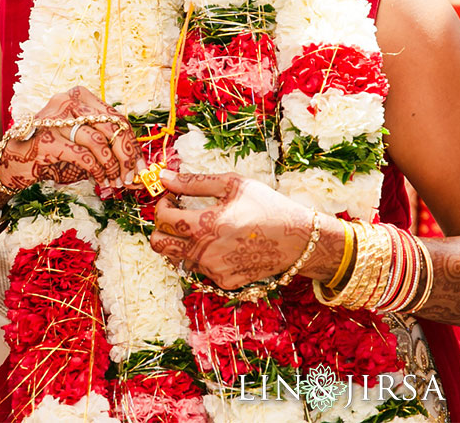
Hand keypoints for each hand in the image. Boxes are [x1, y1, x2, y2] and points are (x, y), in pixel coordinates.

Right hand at [0, 87, 139, 195]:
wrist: (12, 162)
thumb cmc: (50, 154)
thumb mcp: (80, 143)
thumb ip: (105, 146)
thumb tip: (136, 165)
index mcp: (79, 97)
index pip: (117, 117)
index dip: (132, 144)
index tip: (139, 166)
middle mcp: (67, 101)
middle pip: (112, 127)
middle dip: (126, 156)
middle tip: (130, 178)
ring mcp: (55, 119)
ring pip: (99, 142)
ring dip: (112, 167)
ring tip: (113, 183)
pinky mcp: (46, 139)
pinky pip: (84, 156)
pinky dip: (97, 171)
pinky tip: (99, 181)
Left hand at [148, 170, 318, 288]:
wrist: (300, 240)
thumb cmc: (268, 206)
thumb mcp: (233, 185)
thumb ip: (193, 182)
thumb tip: (163, 176)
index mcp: (204, 226)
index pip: (162, 219)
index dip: (161, 206)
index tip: (172, 199)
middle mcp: (205, 252)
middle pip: (159, 245)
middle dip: (160, 228)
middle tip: (176, 217)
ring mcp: (214, 270)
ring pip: (178, 258)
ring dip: (181, 243)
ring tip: (201, 229)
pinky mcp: (225, 282)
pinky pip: (201, 269)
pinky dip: (203, 256)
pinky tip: (220, 244)